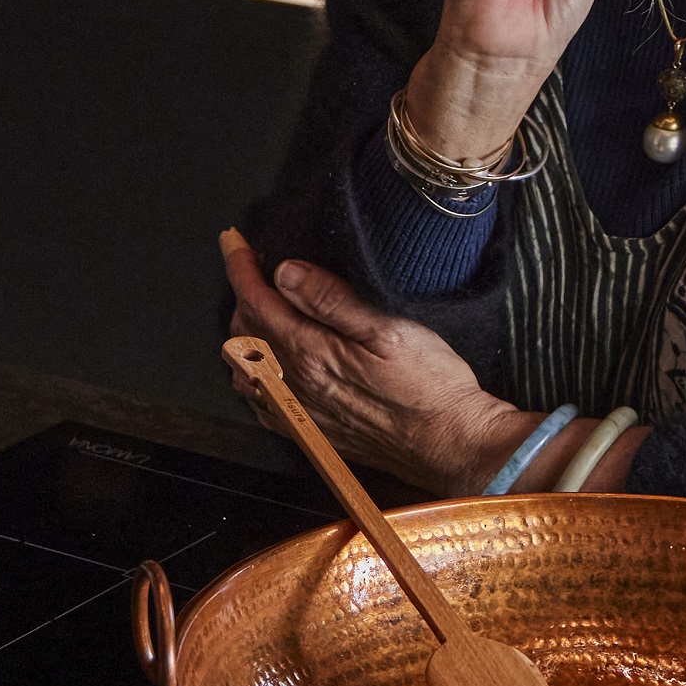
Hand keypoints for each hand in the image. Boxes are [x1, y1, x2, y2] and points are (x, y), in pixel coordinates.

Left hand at [222, 231, 525, 496]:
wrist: (452, 445)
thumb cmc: (430, 387)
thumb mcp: (388, 330)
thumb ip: (332, 300)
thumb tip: (285, 273)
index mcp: (311, 354)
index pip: (256, 302)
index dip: (240, 266)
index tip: (234, 241)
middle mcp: (295, 385)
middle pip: (245, 330)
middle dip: (244, 292)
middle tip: (255, 266)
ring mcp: (299, 411)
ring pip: (247, 364)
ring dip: (245, 330)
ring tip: (261, 304)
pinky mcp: (310, 429)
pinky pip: (260, 399)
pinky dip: (252, 370)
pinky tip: (266, 359)